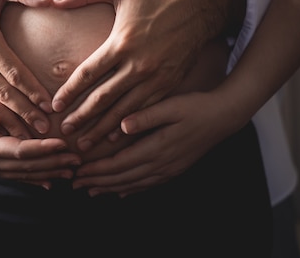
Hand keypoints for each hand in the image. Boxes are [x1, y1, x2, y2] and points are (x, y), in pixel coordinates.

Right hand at [0, 94, 81, 186]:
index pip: (20, 151)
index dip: (43, 149)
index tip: (62, 144)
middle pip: (28, 166)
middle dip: (54, 163)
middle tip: (78, 158)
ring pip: (26, 174)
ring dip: (50, 172)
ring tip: (72, 169)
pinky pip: (18, 176)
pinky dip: (36, 178)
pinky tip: (52, 180)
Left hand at [50, 0, 244, 149]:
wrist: (203, 6)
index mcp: (122, 42)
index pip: (89, 73)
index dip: (70, 91)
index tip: (55, 105)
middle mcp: (139, 64)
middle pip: (103, 98)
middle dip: (82, 117)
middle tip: (65, 132)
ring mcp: (156, 78)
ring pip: (124, 110)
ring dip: (103, 128)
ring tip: (86, 144)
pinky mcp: (169, 84)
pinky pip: (145, 110)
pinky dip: (129, 124)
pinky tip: (117, 136)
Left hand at [71, 90, 243, 195]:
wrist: (224, 117)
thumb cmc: (196, 107)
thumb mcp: (171, 106)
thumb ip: (146, 116)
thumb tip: (121, 125)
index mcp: (157, 148)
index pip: (119, 163)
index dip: (96, 170)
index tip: (77, 172)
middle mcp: (162, 163)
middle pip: (123, 178)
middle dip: (97, 182)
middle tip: (75, 185)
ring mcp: (170, 168)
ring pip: (134, 184)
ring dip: (111, 188)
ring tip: (92, 191)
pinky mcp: (175, 168)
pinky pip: (149, 184)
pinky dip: (132, 189)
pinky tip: (122, 192)